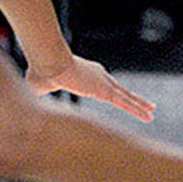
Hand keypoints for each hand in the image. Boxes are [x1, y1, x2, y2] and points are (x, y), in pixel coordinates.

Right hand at [26, 55, 155, 122]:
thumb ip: (41, 92)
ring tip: (152, 113)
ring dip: (139, 106)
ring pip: (126, 97)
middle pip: (119, 90)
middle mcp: (99, 77)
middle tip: (144, 104)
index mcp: (87, 75)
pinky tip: (148, 116)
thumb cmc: (42, 73)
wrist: (49, 65)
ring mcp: (104, 83)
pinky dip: (138, 110)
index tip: (115, 95)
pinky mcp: (105, 91)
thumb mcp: (41, 86)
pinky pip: (126, 103)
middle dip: (131, 97)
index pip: (102, 85)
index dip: (109, 91)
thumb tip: (30, 99)